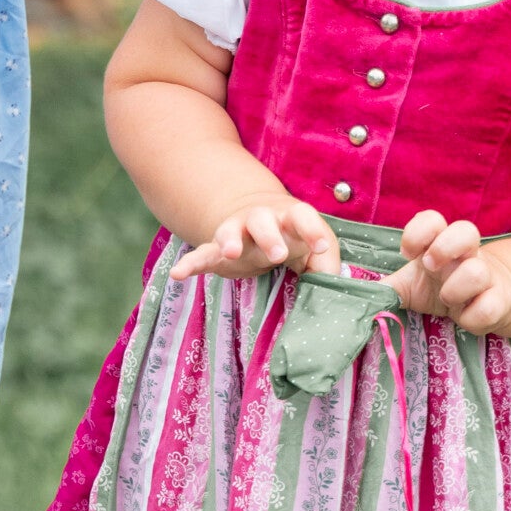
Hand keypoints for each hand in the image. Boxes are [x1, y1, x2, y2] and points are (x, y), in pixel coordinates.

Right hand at [172, 197, 338, 282]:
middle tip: (278, 254)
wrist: (257, 216)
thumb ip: (326, 267)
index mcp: (290, 217)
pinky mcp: (217, 249)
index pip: (302, 216)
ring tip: (230, 253)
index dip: (312, 230)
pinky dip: (190, 263)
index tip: (321, 248)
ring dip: (230, 240)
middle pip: (262, 220)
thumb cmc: (295, 236)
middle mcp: (262, 219)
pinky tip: (178, 274)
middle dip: (269, 235)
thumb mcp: (315, 248)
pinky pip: (201, 254)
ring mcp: (236, 232)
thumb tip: (331, 293)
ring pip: (230, 230)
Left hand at [393, 211, 510, 332]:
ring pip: (478, 271)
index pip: (433, 219)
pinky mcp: (499, 303)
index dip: (417, 233)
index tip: (407, 254)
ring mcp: (486, 277)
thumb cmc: (440, 287)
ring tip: (446, 298)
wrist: (485, 302)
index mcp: (441, 243)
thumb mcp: (410, 285)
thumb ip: (387, 287)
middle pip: (467, 229)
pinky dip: (471, 317)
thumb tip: (359, 293)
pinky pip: (489, 307)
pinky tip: (463, 318)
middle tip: (429, 268)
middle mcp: (466, 254)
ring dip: (455, 289)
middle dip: (444, 248)